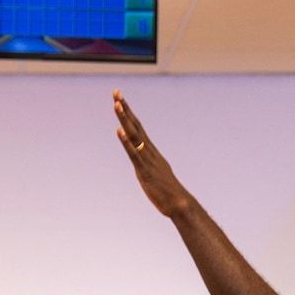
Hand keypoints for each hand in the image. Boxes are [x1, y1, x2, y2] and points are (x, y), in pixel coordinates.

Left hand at [114, 92, 191, 218]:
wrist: (178, 203)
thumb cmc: (167, 190)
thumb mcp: (154, 173)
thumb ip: (147, 164)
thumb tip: (142, 160)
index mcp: (150, 151)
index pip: (137, 127)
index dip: (128, 113)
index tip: (120, 98)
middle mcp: (149, 151)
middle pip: (135, 125)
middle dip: (125, 108)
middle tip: (116, 92)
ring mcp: (147, 160)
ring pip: (134, 136)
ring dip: (125, 120)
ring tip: (116, 105)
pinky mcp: (144, 171)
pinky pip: (134, 154)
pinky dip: (126, 142)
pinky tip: (119, 132)